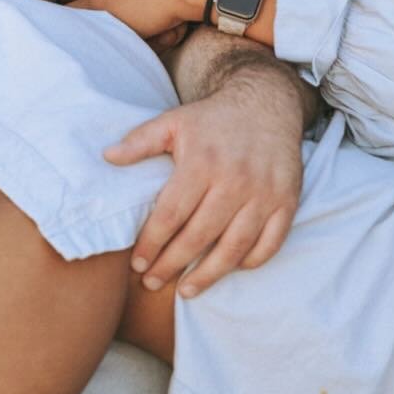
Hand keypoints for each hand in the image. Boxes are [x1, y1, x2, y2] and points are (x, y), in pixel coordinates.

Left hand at [105, 81, 302, 296]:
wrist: (266, 103)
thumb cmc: (213, 119)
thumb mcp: (173, 121)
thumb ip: (140, 141)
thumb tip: (107, 157)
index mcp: (203, 163)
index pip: (171, 215)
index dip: (152, 244)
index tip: (137, 264)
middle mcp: (235, 181)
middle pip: (199, 237)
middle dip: (172, 266)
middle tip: (152, 283)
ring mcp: (264, 194)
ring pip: (234, 247)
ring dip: (209, 275)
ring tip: (186, 290)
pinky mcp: (286, 202)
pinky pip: (270, 243)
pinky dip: (250, 262)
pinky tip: (230, 268)